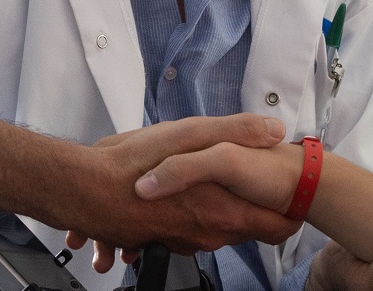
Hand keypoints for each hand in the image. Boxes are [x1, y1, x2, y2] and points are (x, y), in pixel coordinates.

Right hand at [62, 114, 299, 269]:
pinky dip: (184, 218)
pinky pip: (183, 234)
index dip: (289, 214)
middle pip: (246, 229)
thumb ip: (236, 132)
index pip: (276, 228)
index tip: (291, 199)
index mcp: (221, 212)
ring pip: (213, 230)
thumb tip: (273, 130)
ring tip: (205, 183)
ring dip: (215, 212)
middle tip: (249, 181)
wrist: (81, 191)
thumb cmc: (132, 165)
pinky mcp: (160, 242)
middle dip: (251, 207)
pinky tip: (172, 196)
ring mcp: (181, 242)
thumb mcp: (190, 134)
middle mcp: (205, 235)